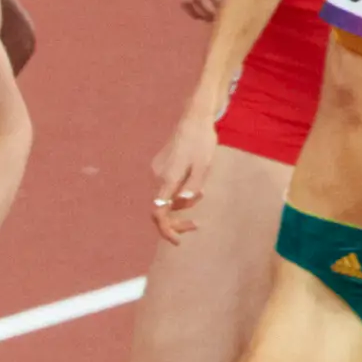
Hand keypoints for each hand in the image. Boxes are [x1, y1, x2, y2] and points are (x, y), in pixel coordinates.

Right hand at [151, 119, 221, 240]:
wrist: (193, 120)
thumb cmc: (202, 142)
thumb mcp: (203, 166)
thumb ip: (192, 186)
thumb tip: (182, 203)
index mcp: (168, 178)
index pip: (159, 212)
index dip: (166, 230)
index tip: (177, 241)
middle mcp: (158, 177)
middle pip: (162, 209)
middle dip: (177, 220)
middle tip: (196, 225)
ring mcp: (157, 172)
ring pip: (166, 198)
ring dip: (182, 203)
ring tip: (202, 192)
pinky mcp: (160, 167)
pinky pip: (167, 188)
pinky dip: (179, 192)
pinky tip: (194, 182)